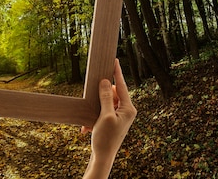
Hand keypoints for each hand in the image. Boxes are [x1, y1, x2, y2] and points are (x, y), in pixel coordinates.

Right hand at [82, 59, 136, 177]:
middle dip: (100, 98)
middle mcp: (127, 110)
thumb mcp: (105, 116)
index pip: (122, 86)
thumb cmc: (105, 138)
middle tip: (92, 101)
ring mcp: (121, 116)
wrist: (103, 157)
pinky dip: (95, 116)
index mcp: (129, 108)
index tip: (115, 60)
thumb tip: (106, 81)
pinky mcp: (114, 120)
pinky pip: (103, 111)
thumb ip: (106, 97)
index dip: (117, 72)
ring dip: (96, 109)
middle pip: (113, 93)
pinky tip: (88, 127)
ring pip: (106, 102)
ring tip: (90, 120)